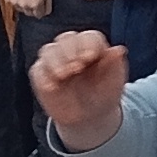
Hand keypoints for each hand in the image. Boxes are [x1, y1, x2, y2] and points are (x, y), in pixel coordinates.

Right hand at [29, 29, 129, 152]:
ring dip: (55, 60)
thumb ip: (115, 65)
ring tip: (64, 75)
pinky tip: (52, 86)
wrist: (91, 118)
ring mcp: (55, 61)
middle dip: (70, 50)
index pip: (89, 37)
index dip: (89, 44)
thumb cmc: (104, 95)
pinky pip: (38, 70)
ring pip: (49, 50)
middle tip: (76, 66)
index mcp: (93, 48)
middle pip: (66, 39)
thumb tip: (119, 49)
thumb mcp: (114, 82)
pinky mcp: (42, 75)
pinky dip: (44, 76)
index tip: (90, 57)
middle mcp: (72, 50)